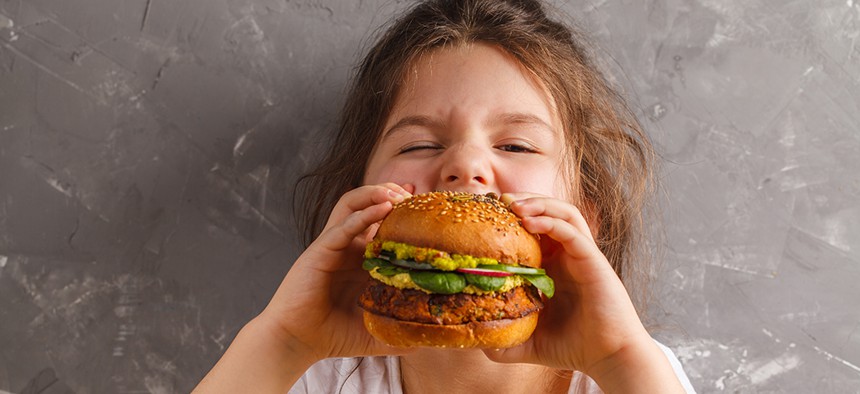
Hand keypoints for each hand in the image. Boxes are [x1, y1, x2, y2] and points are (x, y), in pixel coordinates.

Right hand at [258, 183, 414, 363]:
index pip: (384, 224)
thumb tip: (438, 336)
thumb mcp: (380, 332)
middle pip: (369, 205)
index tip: (427, 205)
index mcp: (362, 259)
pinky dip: (363, 214)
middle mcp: (348, 247)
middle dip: (392, 193)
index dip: (405, 211)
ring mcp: (333, 246)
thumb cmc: (336, 335)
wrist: (298, 342)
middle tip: (414, 195)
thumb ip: (405, 330)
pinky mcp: (320, 251)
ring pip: (352, 204)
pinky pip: (342, 225)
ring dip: (375, 193)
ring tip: (397, 194)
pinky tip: (383, 207)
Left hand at [484, 193, 682, 391]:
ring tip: (513, 204)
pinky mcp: (593, 261)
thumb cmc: (573, 347)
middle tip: (497, 200)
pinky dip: (551, 221)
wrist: (608, 358)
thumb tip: (473, 339)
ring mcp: (582, 255)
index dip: (510, 217)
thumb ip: (503, 338)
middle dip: (523, 200)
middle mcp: (567, 256)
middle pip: (548, 212)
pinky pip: (573, 231)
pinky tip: (530, 222)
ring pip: (564, 213)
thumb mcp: (528, 343)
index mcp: (552, 267)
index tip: (486, 214)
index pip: (532, 229)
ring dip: (539, 203)